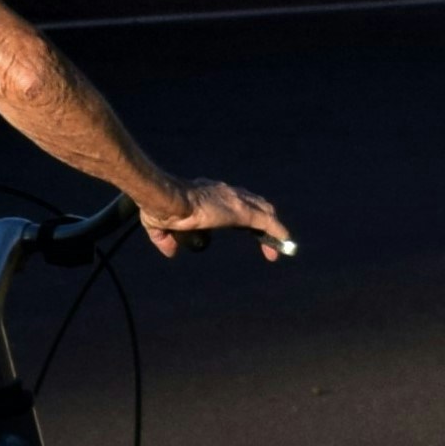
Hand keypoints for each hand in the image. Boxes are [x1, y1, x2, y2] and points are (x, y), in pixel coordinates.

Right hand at [137, 177, 295, 262]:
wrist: (168, 200)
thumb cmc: (162, 208)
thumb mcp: (159, 227)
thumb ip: (165, 240)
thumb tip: (170, 252)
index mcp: (209, 194)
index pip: (234, 202)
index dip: (242, 216)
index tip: (246, 230)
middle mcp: (226, 193)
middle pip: (253, 204)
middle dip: (262, 221)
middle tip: (267, 241)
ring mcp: (236, 201)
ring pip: (264, 210)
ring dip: (273, 227)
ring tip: (281, 245)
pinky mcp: (242, 211)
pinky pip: (268, 222)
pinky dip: (278, 232)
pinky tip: (285, 244)